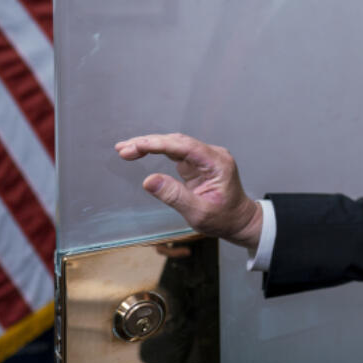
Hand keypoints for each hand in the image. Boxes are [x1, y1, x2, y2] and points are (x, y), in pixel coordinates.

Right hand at [115, 133, 262, 249]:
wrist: (239, 221)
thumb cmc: (223, 218)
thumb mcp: (198, 213)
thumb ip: (174, 196)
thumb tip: (149, 180)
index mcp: (217, 164)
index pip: (185, 147)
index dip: (158, 144)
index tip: (136, 146)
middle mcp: (212, 155)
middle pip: (178, 141)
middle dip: (149, 143)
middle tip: (122, 149)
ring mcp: (205, 158)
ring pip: (175, 144)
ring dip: (150, 145)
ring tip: (125, 149)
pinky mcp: (198, 163)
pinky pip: (176, 152)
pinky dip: (157, 151)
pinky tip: (140, 151)